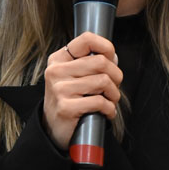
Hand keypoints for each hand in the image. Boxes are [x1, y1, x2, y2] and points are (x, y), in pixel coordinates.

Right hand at [43, 31, 122, 150]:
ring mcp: (60, 89)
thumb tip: (113, 57)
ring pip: (103, 81)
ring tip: (109, 101)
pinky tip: (106, 112)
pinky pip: (100, 102)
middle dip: (116, 76)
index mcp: (58, 60)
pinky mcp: (66, 108)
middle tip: (113, 87)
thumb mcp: (72, 76)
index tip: (111, 59)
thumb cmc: (69, 101)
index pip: (86, 39)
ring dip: (114, 95)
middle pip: (101, 62)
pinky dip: (109, 109)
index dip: (106, 47)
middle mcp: (56, 72)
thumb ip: (89, 63)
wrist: (53, 130)